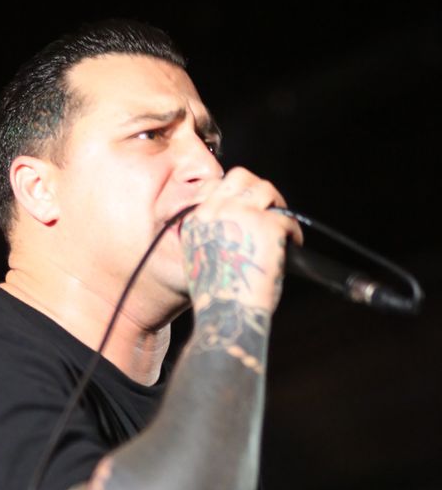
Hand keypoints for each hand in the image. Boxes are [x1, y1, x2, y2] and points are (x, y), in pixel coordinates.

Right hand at [180, 167, 302, 313]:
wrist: (226, 313)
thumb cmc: (215, 296)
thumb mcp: (198, 258)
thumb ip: (210, 234)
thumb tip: (236, 224)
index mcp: (196, 220)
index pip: (213, 186)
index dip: (232, 191)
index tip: (245, 203)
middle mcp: (216, 211)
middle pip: (240, 176)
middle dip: (257, 188)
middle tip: (269, 207)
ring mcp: (243, 215)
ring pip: (266, 190)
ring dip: (278, 205)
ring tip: (282, 225)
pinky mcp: (268, 226)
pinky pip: (286, 219)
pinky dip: (293, 232)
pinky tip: (292, 244)